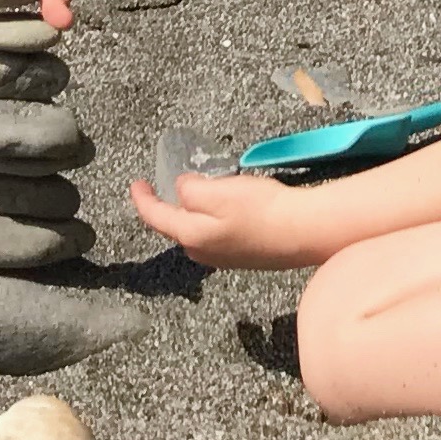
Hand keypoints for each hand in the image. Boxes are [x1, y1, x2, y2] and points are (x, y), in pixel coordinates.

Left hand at [125, 165, 319, 270]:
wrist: (304, 233)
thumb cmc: (260, 210)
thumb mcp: (218, 191)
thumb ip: (190, 189)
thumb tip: (181, 189)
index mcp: (190, 236)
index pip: (155, 217)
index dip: (142, 198)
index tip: (136, 183)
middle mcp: (202, 252)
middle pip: (176, 225)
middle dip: (170, 204)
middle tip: (171, 182)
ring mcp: (223, 257)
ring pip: (197, 229)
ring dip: (195, 210)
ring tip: (204, 189)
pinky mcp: (243, 255)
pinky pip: (217, 233)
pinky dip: (214, 217)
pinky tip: (230, 206)